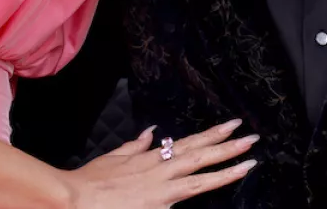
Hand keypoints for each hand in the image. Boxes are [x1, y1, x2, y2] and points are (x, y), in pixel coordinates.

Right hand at [61, 119, 257, 207]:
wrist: (74, 200)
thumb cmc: (91, 182)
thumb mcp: (114, 157)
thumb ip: (136, 146)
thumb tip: (151, 133)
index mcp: (150, 159)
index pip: (189, 144)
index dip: (213, 136)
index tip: (233, 126)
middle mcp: (160, 173)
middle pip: (201, 157)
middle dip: (228, 147)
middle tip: (252, 137)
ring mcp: (160, 193)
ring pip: (200, 179)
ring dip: (226, 169)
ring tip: (250, 161)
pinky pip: (183, 202)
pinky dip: (201, 194)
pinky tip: (220, 187)